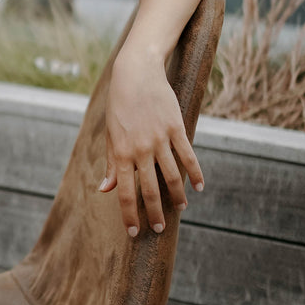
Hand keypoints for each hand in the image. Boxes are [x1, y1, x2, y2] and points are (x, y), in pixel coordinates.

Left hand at [98, 49, 203, 236]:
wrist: (136, 73)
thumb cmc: (120, 105)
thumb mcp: (111, 134)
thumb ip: (113, 163)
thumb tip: (106, 189)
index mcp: (121, 152)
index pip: (125, 193)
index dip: (129, 216)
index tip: (133, 232)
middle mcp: (140, 149)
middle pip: (149, 190)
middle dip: (154, 213)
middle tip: (158, 228)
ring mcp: (160, 139)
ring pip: (172, 177)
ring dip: (177, 197)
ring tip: (180, 209)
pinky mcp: (176, 128)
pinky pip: (188, 156)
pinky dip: (195, 174)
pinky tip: (199, 187)